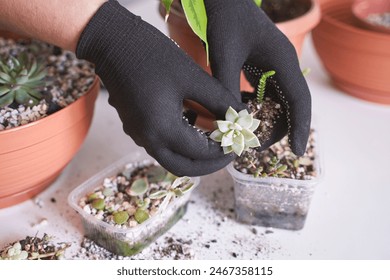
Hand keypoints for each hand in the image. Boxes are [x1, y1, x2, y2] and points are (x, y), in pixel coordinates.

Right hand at [76, 1, 243, 175]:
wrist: (112, 42)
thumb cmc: (153, 55)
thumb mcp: (193, 77)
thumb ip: (219, 100)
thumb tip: (241, 116)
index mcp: (162, 129)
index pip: (200, 154)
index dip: (223, 151)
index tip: (239, 142)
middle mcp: (148, 139)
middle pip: (183, 168)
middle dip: (209, 164)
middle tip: (228, 151)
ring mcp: (138, 134)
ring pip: (171, 159)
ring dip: (194, 156)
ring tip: (214, 140)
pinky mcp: (134, 127)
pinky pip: (160, 146)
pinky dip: (180, 146)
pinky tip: (193, 127)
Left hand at [204, 0, 310, 155]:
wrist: (223, 0)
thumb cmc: (225, 21)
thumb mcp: (223, 56)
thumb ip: (227, 88)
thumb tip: (232, 122)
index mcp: (283, 61)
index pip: (299, 101)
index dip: (300, 128)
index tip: (297, 152)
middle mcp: (284, 65)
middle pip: (291, 105)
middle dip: (279, 129)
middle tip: (257, 146)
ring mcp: (275, 66)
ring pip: (279, 102)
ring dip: (268, 120)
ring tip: (248, 136)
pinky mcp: (263, 67)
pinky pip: (267, 94)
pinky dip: (258, 108)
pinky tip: (241, 115)